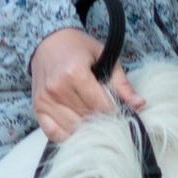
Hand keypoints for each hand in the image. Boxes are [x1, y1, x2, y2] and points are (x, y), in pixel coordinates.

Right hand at [29, 25, 141, 141]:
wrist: (48, 42)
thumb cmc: (78, 48)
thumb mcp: (105, 57)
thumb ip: (122, 84)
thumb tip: (139, 104)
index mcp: (75, 73)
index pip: (102, 106)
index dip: (115, 112)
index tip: (121, 112)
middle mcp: (57, 88)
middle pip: (87, 118)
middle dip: (101, 120)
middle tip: (109, 116)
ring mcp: (45, 100)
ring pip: (72, 128)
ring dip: (85, 128)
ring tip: (93, 119)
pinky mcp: (37, 108)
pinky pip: (53, 133)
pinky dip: (67, 135)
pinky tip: (76, 128)